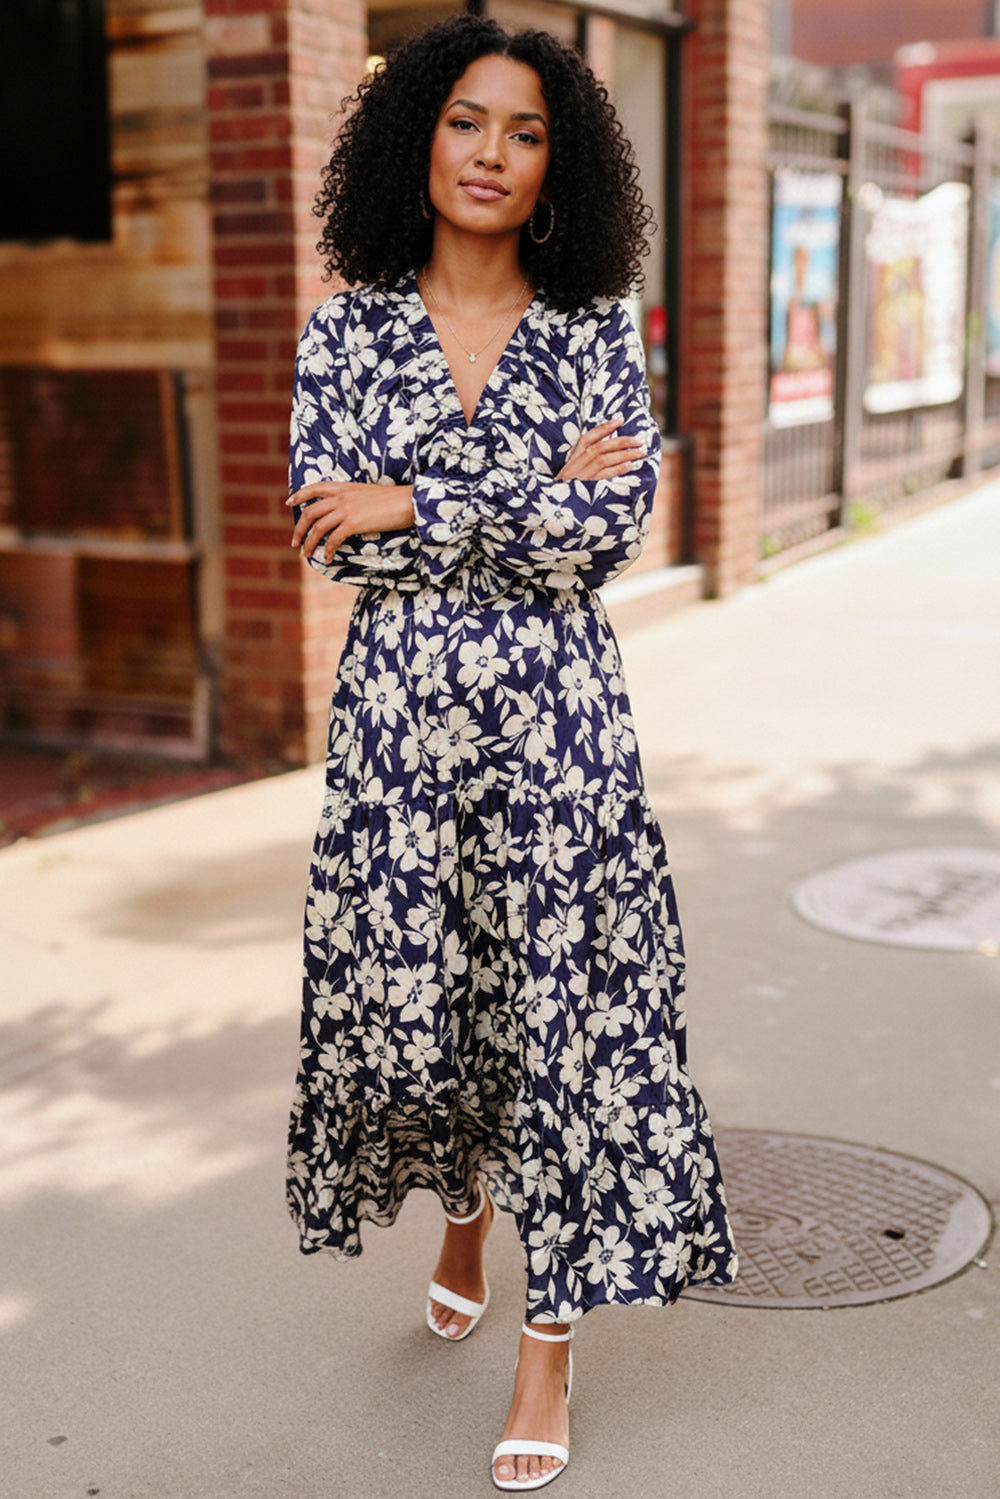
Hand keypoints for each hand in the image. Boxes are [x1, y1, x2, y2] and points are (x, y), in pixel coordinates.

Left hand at [288, 481, 414, 561]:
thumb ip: (354, 500)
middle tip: (295, 542)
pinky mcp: (353, 523)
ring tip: (306, 555)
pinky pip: (334, 539)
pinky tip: (328, 559)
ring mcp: (346, 509)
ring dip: (309, 543)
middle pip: (310, 512)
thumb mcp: (368, 494)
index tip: (289, 503)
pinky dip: (328, 550)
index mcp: (344, 487)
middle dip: (299, 529)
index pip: (315, 488)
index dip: (300, 495)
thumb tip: (347, 513)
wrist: (408, 501)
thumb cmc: (394, 500)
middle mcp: (341, 497)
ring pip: (318, 528)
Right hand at [556, 418, 645, 481]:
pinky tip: (630, 465)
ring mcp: (582, 473)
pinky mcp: (587, 486)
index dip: (606, 427)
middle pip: (601, 447)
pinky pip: (604, 476)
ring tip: (640, 453)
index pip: (592, 435)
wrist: (558, 497)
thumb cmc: (574, 475)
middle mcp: (578, 460)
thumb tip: (616, 428)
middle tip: (640, 441)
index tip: (621, 419)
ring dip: (624, 455)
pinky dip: (618, 469)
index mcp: (577, 450)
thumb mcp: (580, 458)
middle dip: (622, 442)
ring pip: (604, 460)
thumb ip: (595, 445)